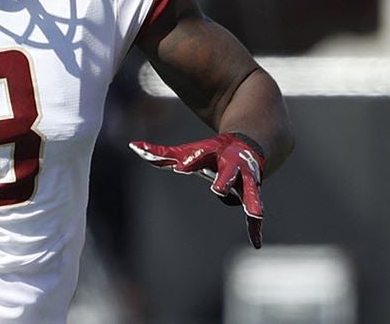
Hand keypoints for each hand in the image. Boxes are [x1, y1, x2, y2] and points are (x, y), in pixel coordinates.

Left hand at [128, 133, 265, 247]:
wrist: (247, 147)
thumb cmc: (210, 152)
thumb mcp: (187, 151)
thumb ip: (161, 153)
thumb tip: (133, 146)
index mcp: (214, 154)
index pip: (200, 157)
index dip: (190, 162)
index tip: (179, 168)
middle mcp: (232, 166)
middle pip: (228, 173)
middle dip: (224, 180)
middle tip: (218, 189)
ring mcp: (246, 180)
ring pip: (250, 191)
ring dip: (252, 202)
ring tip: (255, 214)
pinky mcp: (253, 193)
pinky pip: (255, 212)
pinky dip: (255, 227)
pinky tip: (255, 243)